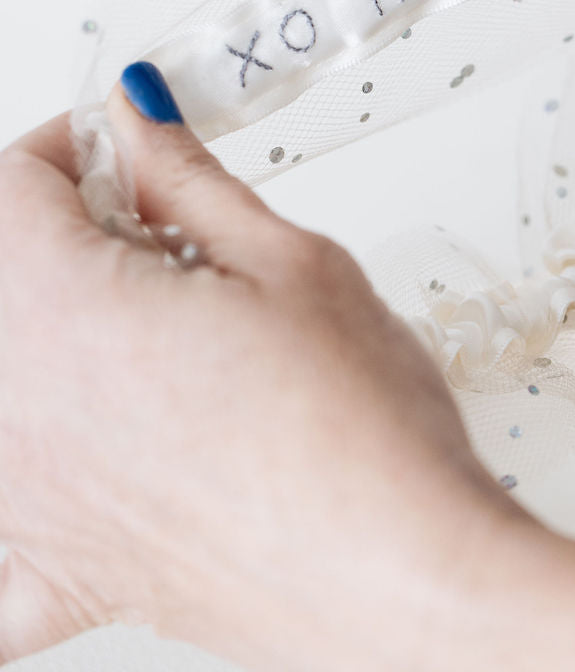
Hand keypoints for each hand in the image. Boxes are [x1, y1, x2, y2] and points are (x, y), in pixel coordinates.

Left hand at [0, 63, 528, 669]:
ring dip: (59, 327)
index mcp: (65, 314)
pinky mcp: (72, 571)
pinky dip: (21, 503)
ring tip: (157, 328)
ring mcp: (33, 503)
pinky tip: (83, 464)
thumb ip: (188, 182)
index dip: (69, 148)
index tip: (124, 148)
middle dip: (69, 232)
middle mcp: (21, 412)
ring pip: (5, 379)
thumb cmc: (361, 433)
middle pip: (1, 276)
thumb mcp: (289, 263)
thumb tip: (139, 120)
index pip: (7, 189)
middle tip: (161, 233)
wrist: (407, 580)